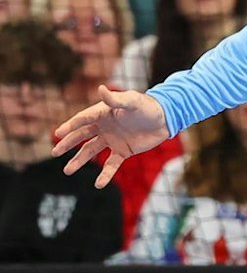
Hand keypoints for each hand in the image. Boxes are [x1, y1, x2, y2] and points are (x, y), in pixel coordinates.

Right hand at [52, 85, 170, 187]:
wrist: (166, 119)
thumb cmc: (148, 107)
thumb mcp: (132, 101)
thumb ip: (115, 99)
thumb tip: (100, 88)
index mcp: (103, 113)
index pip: (82, 120)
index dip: (70, 126)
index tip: (57, 134)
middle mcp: (104, 127)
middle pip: (81, 136)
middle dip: (68, 144)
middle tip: (55, 152)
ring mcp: (112, 140)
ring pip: (91, 151)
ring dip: (79, 161)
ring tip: (67, 170)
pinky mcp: (123, 151)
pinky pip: (111, 164)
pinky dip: (105, 174)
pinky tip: (98, 184)